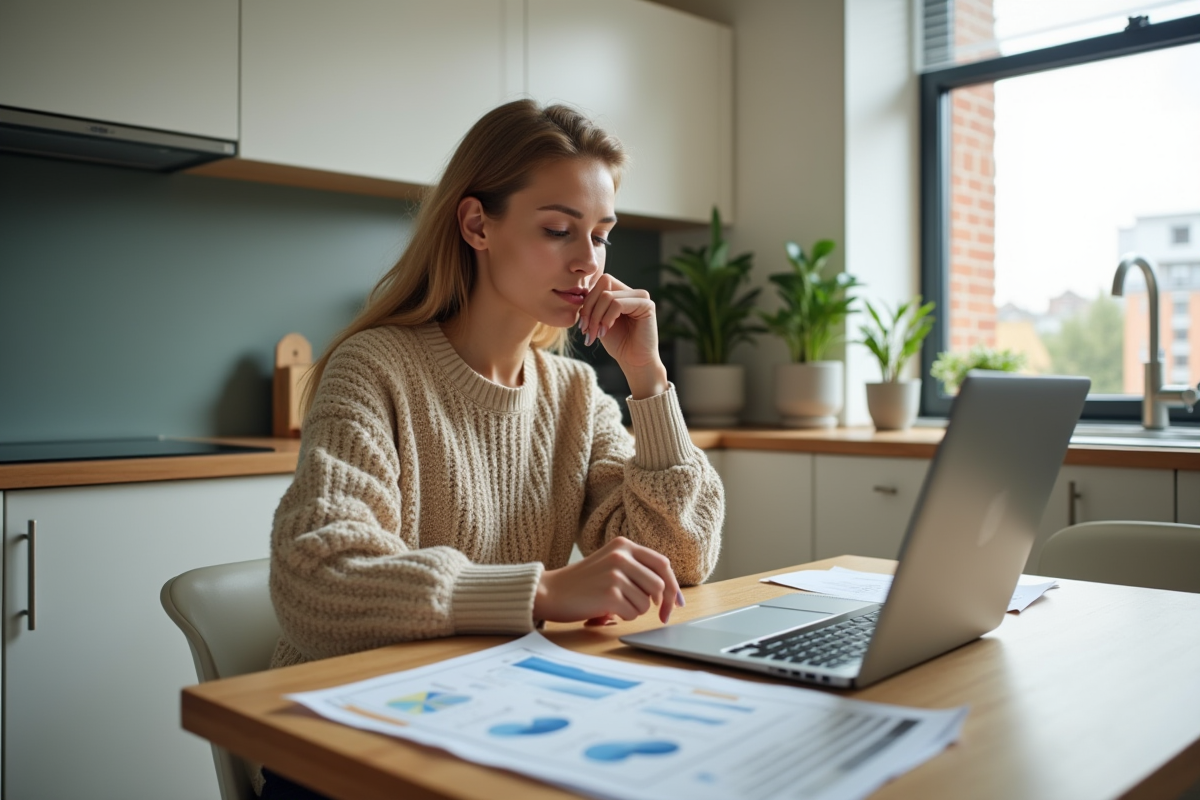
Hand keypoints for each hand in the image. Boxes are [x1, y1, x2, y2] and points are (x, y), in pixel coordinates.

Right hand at [533, 536, 683, 624]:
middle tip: (660, 616)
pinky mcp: (610, 593)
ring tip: (615, 606)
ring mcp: (615, 573)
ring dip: (636, 610)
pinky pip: (633, 613)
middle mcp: (621, 555)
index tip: (677, 602)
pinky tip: (606, 611)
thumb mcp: (610, 564)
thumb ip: (636, 569)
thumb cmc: (582, 583)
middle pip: (660, 584)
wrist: (551, 592)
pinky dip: (624, 617)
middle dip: (663, 604)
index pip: (662, 563)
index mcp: (624, 544)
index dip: (673, 585)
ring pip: (647, 602)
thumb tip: (669, 593)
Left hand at [577, 274, 668, 398]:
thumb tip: (580, 293)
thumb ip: (593, 304)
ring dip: (596, 317)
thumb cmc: (618, 343)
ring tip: (596, 334)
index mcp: (623, 292)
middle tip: (586, 329)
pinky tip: (606, 331)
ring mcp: (641, 296)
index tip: (582, 325)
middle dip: (590, 307)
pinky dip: (607, 318)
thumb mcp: (599, 320)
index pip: (600, 282)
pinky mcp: (647, 305)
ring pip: (607, 296)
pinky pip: (618, 304)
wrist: (634, 361)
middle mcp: (633, 291)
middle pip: (603, 283)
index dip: (587, 301)